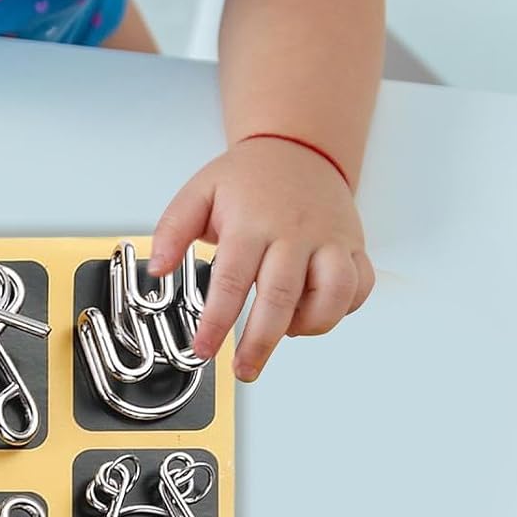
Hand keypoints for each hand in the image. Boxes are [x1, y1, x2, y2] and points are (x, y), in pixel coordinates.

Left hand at [149, 137, 374, 380]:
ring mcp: (328, 240)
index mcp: (251, 224)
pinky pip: (359, 287)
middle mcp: (294, 234)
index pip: (231, 281)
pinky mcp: (352, 246)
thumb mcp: (199, 192)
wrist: (298, 148)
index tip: (203, 350)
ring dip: (310, 325)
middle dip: (261, 342)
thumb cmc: (248, 178)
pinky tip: (315, 312)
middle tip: (243, 369)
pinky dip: (342, 310)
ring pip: (334, 295)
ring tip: (284, 332)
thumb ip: (172, 230)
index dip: (217, 322)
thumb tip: (157, 268)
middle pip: (281, 298)